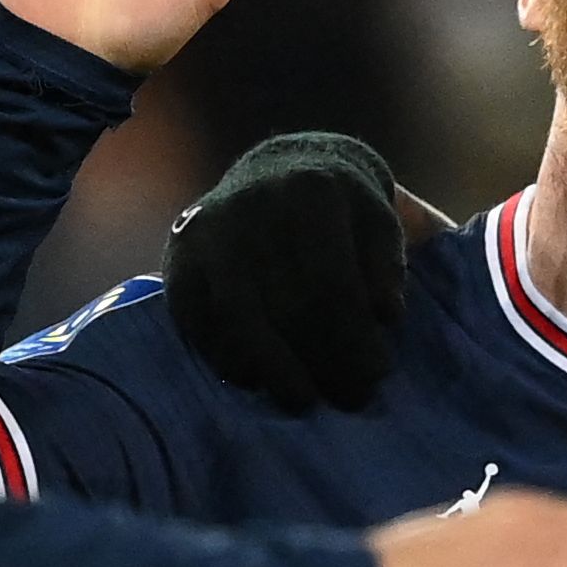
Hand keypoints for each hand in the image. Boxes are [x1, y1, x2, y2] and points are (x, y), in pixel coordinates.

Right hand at [167, 133, 410, 412]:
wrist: (278, 167)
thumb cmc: (340, 210)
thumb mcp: (378, 220)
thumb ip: (387, 266)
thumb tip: (385, 317)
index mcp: (312, 192)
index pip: (333, 282)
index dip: (355, 337)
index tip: (376, 375)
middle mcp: (254, 206)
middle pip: (287, 305)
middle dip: (323, 361)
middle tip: (349, 398)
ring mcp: (211, 232)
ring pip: (240, 318)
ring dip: (274, 370)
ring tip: (304, 399)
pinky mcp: (179, 256)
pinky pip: (198, 322)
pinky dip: (228, 358)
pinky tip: (258, 380)